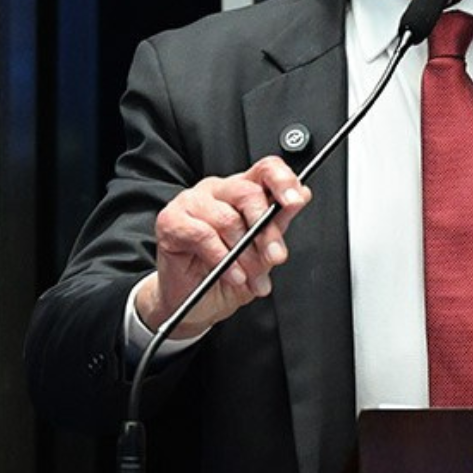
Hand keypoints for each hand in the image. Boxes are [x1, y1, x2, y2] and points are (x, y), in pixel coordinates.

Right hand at [135, 156, 311, 337]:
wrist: (193, 303)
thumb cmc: (227, 273)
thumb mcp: (261, 251)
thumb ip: (278, 223)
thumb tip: (302, 196)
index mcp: (242, 191)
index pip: (265, 169)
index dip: (283, 181)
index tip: (294, 202)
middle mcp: (217, 190)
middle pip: (248, 193)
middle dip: (266, 232)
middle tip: (275, 258)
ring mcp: (192, 202)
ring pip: (227, 219)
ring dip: (244, 255)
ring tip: (251, 278)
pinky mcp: (171, 220)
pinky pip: (203, 234)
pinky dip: (222, 259)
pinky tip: (232, 275)